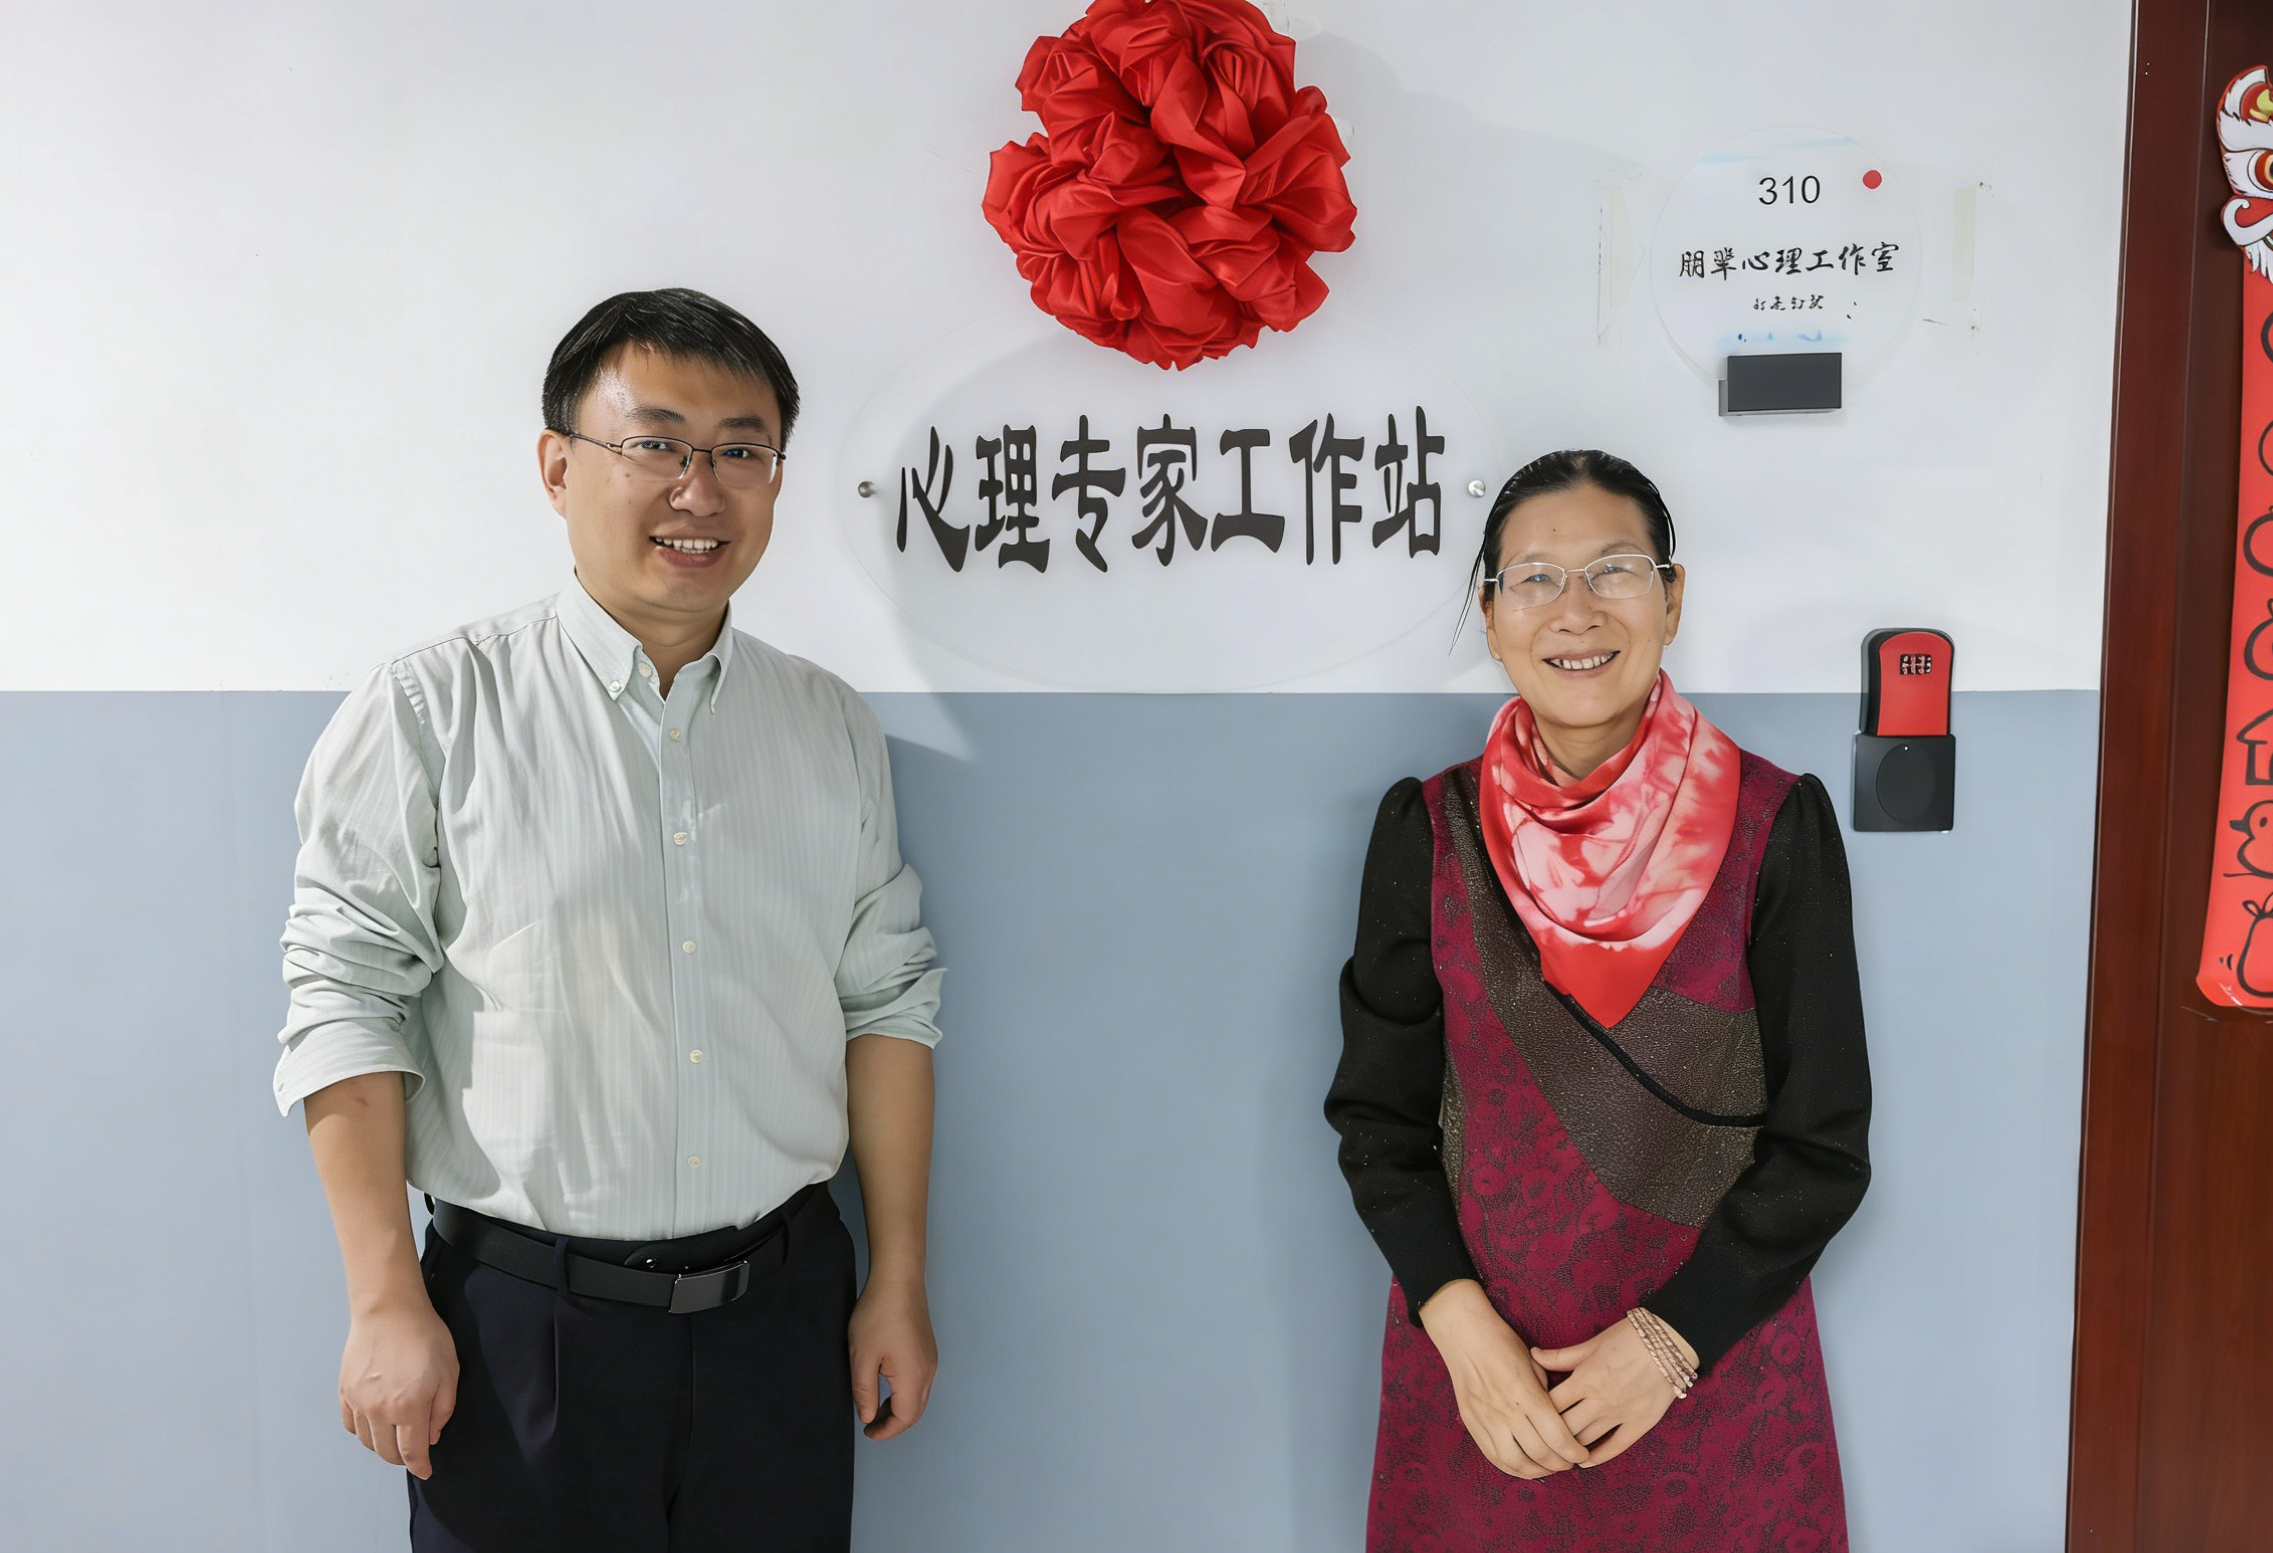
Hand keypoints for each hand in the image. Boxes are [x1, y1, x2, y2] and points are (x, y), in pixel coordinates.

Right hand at [338, 1295, 458, 1478]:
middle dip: (402, 1458)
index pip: (412, 1451)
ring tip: (394, 1436)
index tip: (426, 1471)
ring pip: (367, 1442)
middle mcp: (379, 1411)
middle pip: (387, 1452)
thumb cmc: (426, 1337)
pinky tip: (373, 1424)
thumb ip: (443, 1409)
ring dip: (382, 1446)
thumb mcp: (449, 1371)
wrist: (389, 1310)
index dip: (420, 1466)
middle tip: (413, 1450)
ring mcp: (358, 1402)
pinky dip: (362, 1432)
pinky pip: (350, 1425)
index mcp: (409, 1408)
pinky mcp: (344, 1392)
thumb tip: (432, 1437)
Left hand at [848, 1274, 936, 1439]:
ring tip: (876, 1407)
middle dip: (894, 1423)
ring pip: (919, 1397)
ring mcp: (931, 1360)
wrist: (898, 1280)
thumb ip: (865, 1392)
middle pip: (916, 1411)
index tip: (867, 1433)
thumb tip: (869, 1417)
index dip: (886, 1431)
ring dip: (900, 1409)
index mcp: (912, 1378)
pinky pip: (921, 1382)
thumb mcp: (862, 1357)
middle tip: (871, 1425)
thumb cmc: (877, 1317)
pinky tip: (888, 1385)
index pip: (904, 1418)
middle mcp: (928, 1372)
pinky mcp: (928, 1349)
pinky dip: (906, 1393)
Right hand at [1418, 1281, 1589, 1477]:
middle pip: (1539, 1453)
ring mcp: (1486, 1419)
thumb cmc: (1503, 1343)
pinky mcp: (1471, 1423)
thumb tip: (1561, 1418)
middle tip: (1569, 1463)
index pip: (1557, 1436)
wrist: (1464, 1335)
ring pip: (1514, 1461)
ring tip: (1548, 1468)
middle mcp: (1506, 1410)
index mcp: (1526, 1393)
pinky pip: (1492, 1455)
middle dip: (1560, 1464)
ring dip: (1536, 1471)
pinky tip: (1524, 1467)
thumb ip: (1547, 1393)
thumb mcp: (1533, 1363)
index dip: (1573, 1452)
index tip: (1582, 1454)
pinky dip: (1511, 1468)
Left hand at [1533, 1316, 1690, 1467]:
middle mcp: (1600, 1400)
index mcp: (1585, 1379)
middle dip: (1549, 1435)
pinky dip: (1598, 1457)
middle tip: (1539, 1439)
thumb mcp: (1591, 1343)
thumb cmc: (1628, 1337)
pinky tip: (1584, 1462)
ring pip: (1587, 1440)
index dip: (1536, 1413)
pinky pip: (1616, 1447)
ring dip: (1570, 1448)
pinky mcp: (1641, 1423)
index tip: (1529, 1417)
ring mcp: (1621, 1414)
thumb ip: (1561, 1356)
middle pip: (1565, 1427)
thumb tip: (1533, 1355)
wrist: (1671, 1341)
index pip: (1551, 1405)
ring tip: (1557, 1451)